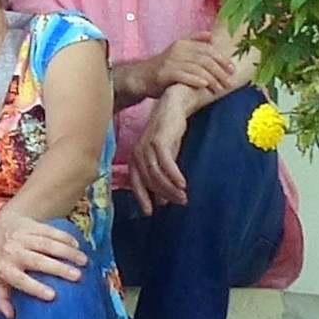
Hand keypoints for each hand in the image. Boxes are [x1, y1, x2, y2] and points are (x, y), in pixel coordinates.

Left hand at [0, 210, 90, 311]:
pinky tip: (78, 246)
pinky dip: (65, 238)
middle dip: (59, 268)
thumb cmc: (4, 260)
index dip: (35, 288)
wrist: (0, 228)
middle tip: (78, 277)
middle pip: (38, 261)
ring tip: (84, 261)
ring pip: (47, 244)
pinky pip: (50, 231)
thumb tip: (11, 317)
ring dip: (67, 252)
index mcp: (5, 268)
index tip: (53, 296)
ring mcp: (23, 237)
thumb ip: (3, 299)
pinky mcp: (32, 226)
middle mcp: (13, 251)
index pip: (20, 280)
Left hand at [129, 96, 192, 213]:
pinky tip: (183, 184)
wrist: (173, 105)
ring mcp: (146, 146)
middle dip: (164, 195)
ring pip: (156, 174)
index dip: (141, 198)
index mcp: (135, 157)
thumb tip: (164, 200)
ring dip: (171, 188)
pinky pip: (165, 163)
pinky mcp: (158, 141)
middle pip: (149, 181)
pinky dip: (174, 175)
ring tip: (184, 196)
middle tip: (180, 202)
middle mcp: (137, 153)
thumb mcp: (164, 155)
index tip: (150, 212)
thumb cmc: (169, 132)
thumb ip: (162, 174)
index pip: (135, 183)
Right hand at [138, 36, 238, 99]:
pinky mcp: (165, 72)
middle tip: (230, 83)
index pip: (208, 49)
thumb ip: (195, 42)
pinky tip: (204, 85)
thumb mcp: (179, 51)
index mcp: (184, 43)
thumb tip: (211, 36)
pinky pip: (182, 75)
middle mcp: (178, 50)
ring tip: (219, 89)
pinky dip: (195, 80)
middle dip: (220, 71)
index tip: (232, 70)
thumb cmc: (166, 67)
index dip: (222, 59)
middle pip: (205, 59)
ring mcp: (171, 61)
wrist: (142, 77)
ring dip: (211, 79)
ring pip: (196, 68)